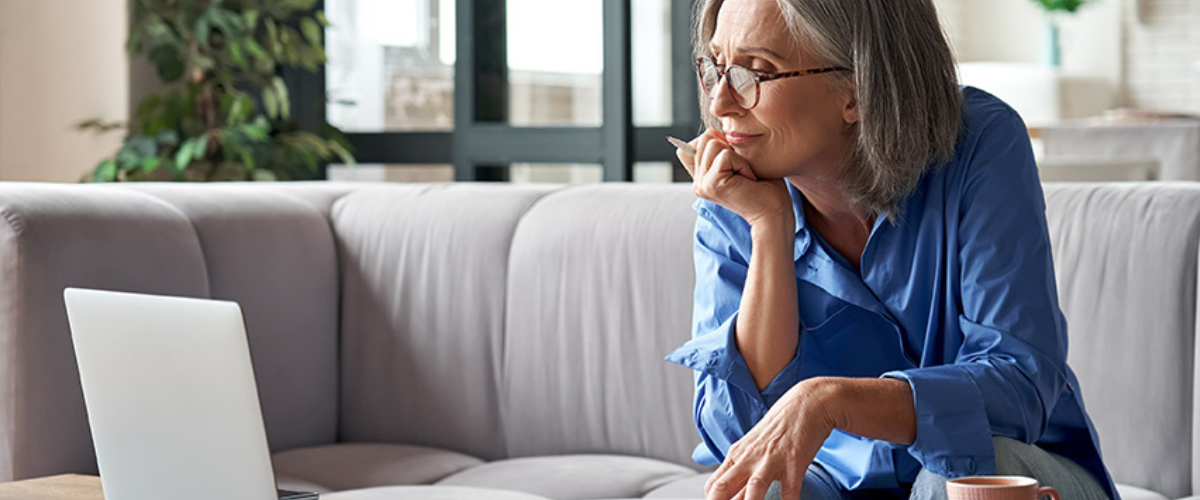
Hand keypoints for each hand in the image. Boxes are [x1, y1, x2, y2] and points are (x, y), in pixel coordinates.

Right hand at [678, 129, 790, 227]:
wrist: (774, 213)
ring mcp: (702, 185)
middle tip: (743, 171)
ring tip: (745, 176)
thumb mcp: (739, 161)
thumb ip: (721, 148)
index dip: (716, 143)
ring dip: (737, 156)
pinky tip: (748, 180)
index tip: (735, 165)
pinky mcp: (711, 184)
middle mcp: (698, 182)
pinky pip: (725, 155)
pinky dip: (742, 164)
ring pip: (713, 143)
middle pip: (704, 139)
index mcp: (702, 178)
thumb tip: (711, 132)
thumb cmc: (764, 187)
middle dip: (730, 148)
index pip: (693, 144)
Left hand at [704, 378, 838, 499]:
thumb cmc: (780, 428)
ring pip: (753, 491)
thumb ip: (744, 475)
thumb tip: (735, 499)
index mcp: (736, 455)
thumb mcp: (755, 448)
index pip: (713, 486)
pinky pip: (789, 492)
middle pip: (722, 488)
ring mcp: (771, 461)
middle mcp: (749, 458)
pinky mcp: (794, 464)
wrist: (808, 403)